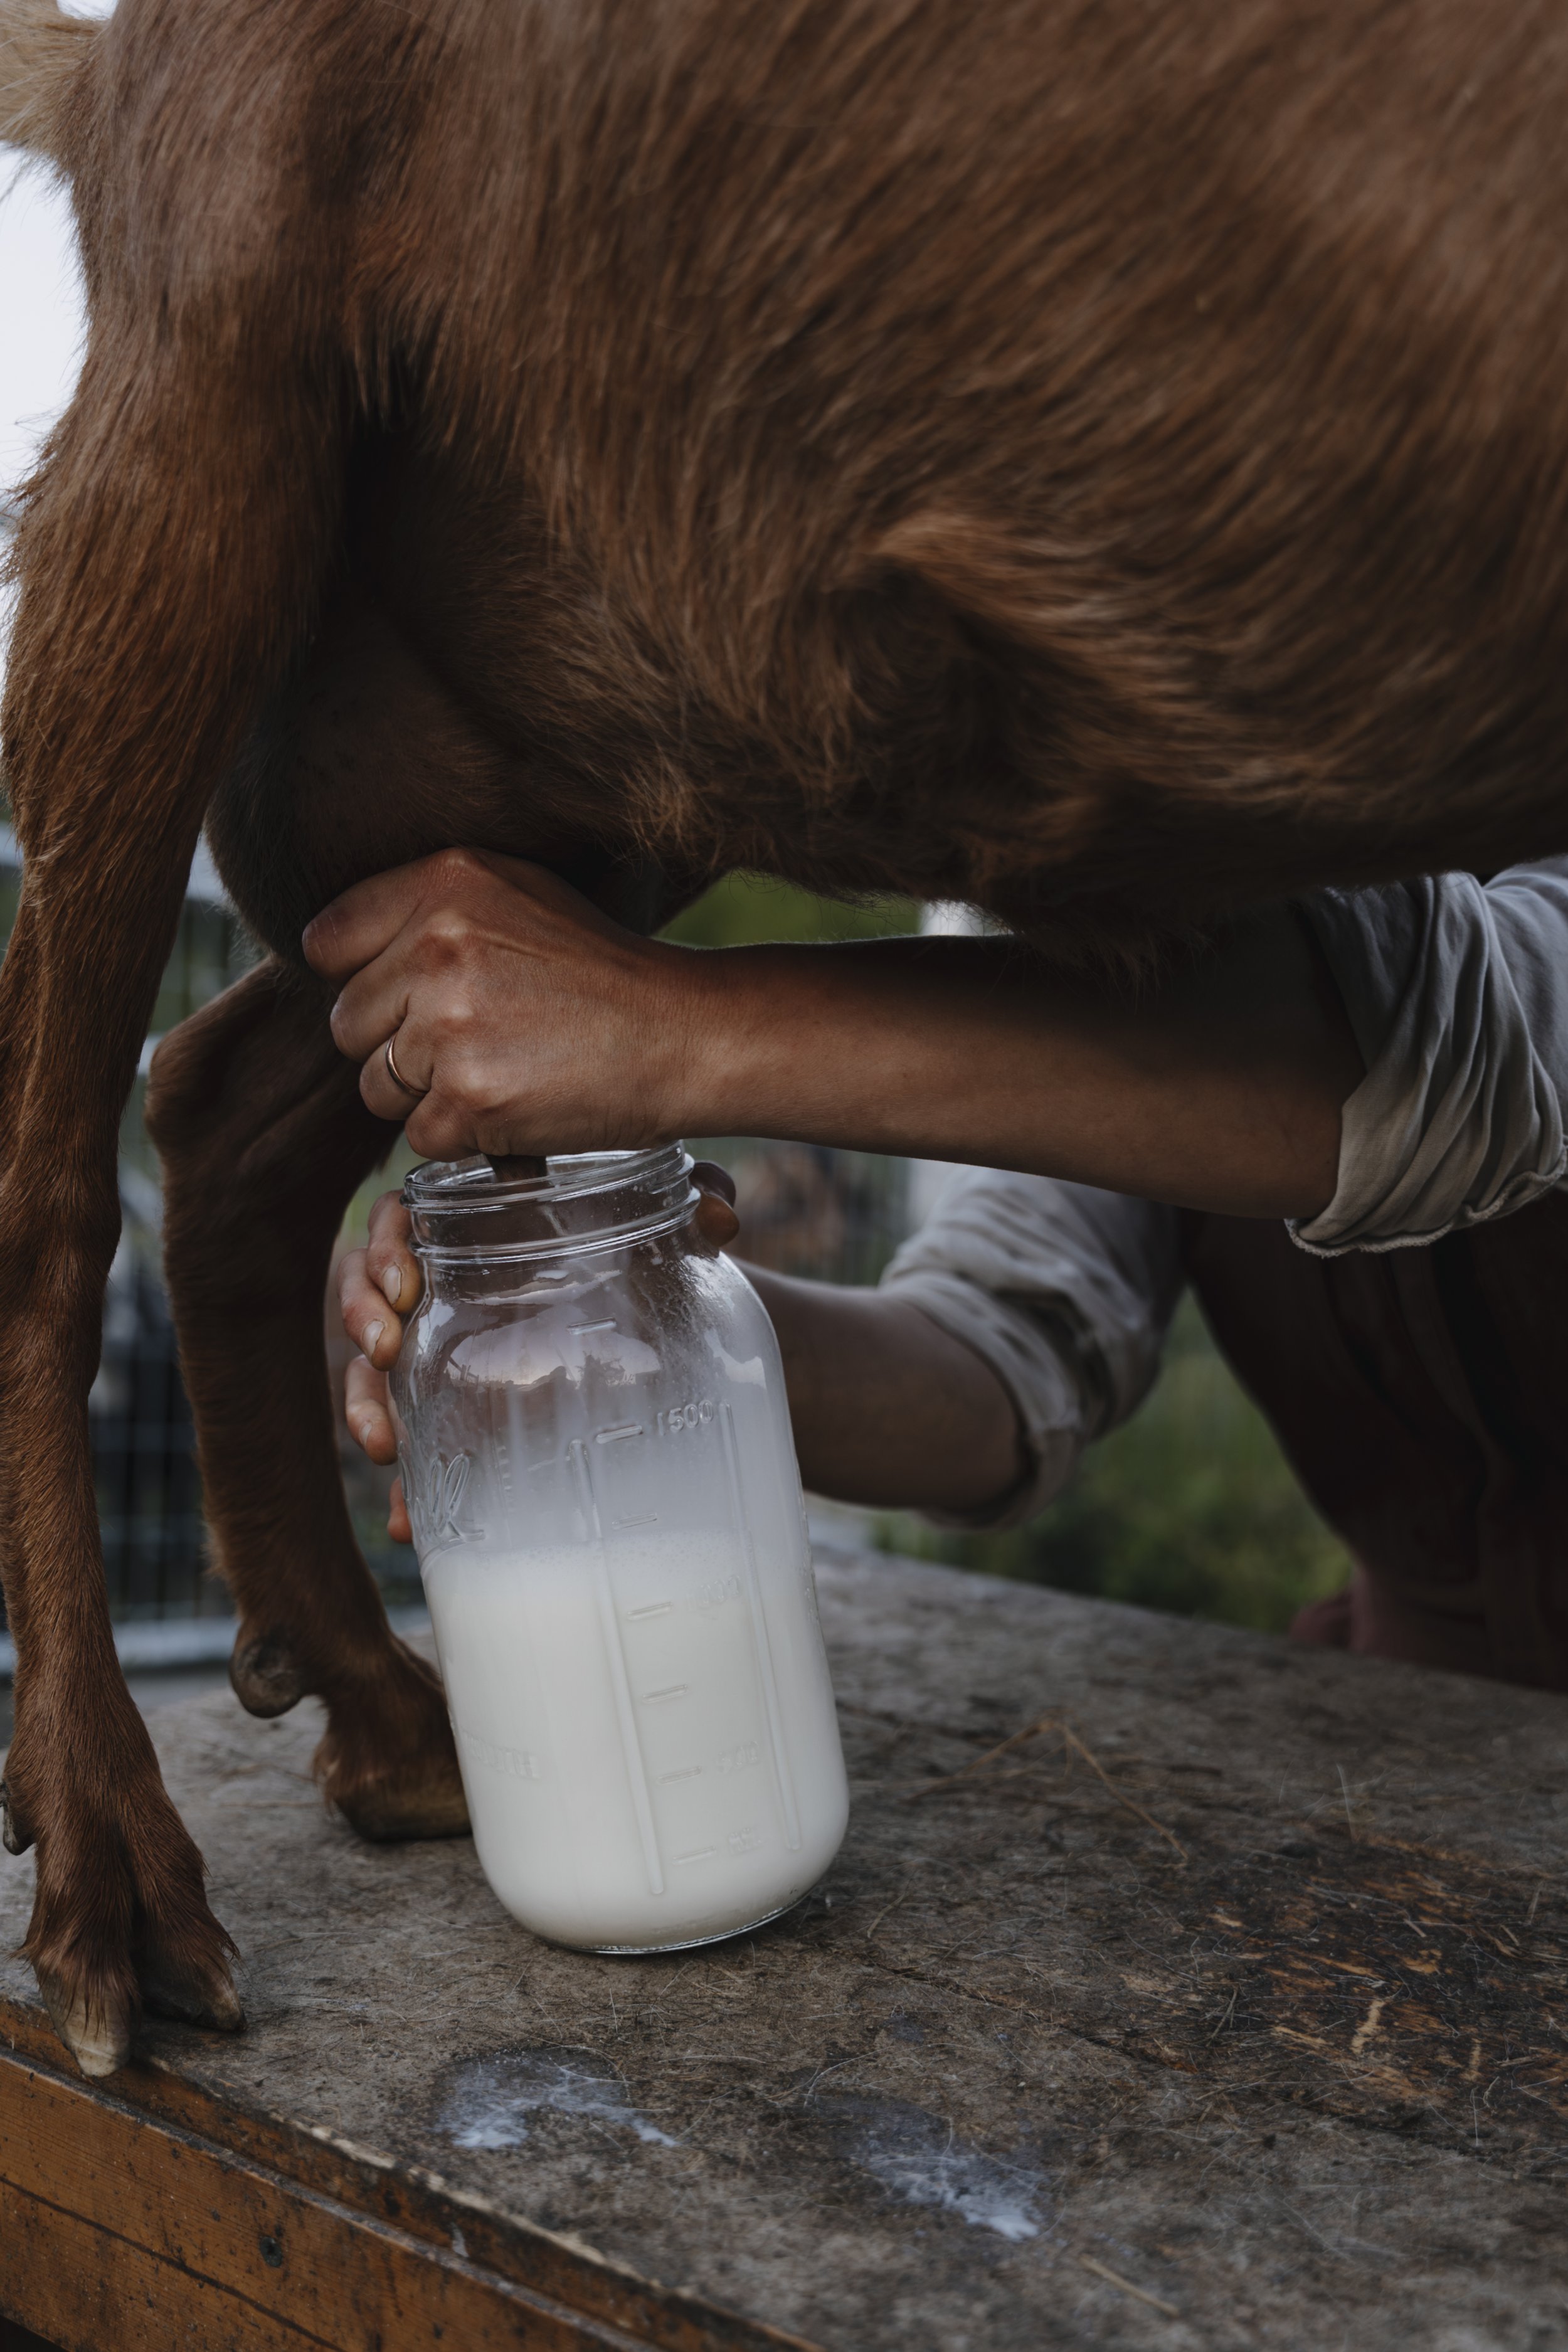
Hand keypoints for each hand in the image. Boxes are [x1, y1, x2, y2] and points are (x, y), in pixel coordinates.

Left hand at [303, 848, 703, 1160]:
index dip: (361, 978)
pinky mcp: (468, 1098)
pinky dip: (462, 1136)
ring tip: (499, 1072)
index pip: (327, 942)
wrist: (683, 1034)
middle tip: (474, 1042)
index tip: (407, 997)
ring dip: (425, 1096)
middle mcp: (436, 946)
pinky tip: (515, 1107)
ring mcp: (450, 1025)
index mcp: (444, 883)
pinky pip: (418, 1137)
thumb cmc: (604, 971)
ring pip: (375, 1086)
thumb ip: (430, 909)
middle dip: (397, 1044)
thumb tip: (341, 952)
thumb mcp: (519, 896)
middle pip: (347, 1024)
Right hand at [339, 1168, 740, 1542]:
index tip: (408, 1283)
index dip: (386, 1244)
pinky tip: (405, 1520)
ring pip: (369, 1369)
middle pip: (367, 1288)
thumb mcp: (672, 1222)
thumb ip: (698, 1194)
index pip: (401, 1218)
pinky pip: (412, 1446)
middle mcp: (446, 1290)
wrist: (671, 1334)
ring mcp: (443, 1358)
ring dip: (362, 1403)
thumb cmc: (650, 1260)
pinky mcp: (456, 1419)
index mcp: (478, 1229)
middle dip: (360, 1314)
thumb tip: (721, 1217)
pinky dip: (401, 1485)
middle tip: (386, 1347)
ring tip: (383, 1444)